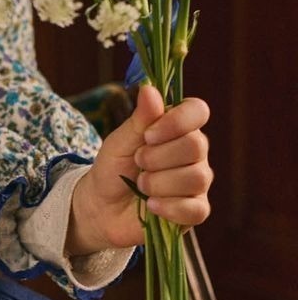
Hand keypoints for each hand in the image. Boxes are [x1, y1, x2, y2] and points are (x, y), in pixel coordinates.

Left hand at [66, 86, 213, 253]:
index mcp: (179, 128)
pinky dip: (170, 207)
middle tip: (137, 163)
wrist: (101, 208)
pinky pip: (195, 209)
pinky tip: (151, 206)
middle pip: (196, 146)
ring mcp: (197, 182)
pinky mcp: (193, 211)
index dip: (176, 122)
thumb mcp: (120, 142)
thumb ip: (139, 119)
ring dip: (159, 183)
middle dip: (158, 157)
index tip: (148, 135)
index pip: (198, 111)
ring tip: (140, 185)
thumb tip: (149, 88)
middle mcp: (194, 153)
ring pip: (196, 178)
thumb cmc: (113, 169)